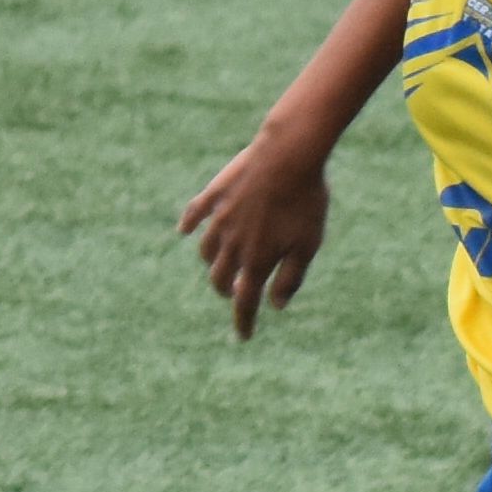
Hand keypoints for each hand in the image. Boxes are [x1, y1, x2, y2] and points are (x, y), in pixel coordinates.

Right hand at [177, 130, 329, 339]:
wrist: (289, 155)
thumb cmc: (305, 201)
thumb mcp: (308, 244)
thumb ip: (290, 278)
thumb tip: (275, 306)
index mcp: (257, 260)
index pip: (245, 301)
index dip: (244, 322)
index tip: (244, 336)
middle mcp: (232, 243)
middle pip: (221, 279)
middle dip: (227, 291)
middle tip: (236, 294)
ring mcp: (221, 217)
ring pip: (206, 250)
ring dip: (212, 263)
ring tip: (221, 266)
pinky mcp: (216, 193)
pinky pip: (195, 213)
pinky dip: (189, 225)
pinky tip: (184, 231)